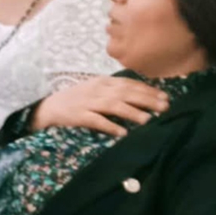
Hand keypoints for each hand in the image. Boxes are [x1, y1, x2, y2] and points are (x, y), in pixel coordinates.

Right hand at [31, 76, 168, 137]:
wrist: (50, 106)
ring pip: (113, 105)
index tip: (165, 96)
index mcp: (102, 82)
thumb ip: (116, 90)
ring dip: (132, 112)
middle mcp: (97, 90)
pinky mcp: (79, 116)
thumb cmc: (77, 98)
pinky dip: (110, 126)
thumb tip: (141, 95)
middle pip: (125, 93)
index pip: (129, 83)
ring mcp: (88, 102)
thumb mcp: (96, 88)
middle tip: (164, 107)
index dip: (147, 90)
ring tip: (148, 119)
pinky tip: (123, 133)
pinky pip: (97, 121)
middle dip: (146, 99)